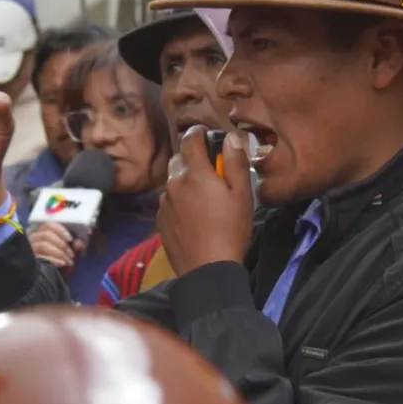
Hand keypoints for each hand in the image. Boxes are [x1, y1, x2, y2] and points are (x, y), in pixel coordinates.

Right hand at [29, 222, 84, 267]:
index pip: (47, 225)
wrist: (52, 283)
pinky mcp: (27, 262)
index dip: (60, 229)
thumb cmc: (60, 265)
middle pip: (45, 234)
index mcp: (42, 235)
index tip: (70, 239)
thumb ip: (77, 247)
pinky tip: (61, 264)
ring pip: (42, 244)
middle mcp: (32, 241)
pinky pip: (40, 257)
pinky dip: (53, 259)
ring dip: (59, 252)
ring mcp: (28, 251)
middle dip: (61, 244)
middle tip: (71, 255)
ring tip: (67, 261)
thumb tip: (78, 243)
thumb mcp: (71, 255)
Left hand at [158, 126, 253, 274]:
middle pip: (179, 160)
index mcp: (195, 173)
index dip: (198, 133)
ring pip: (173, 183)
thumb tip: (231, 138)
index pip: (190, 140)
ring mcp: (164, 203)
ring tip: (204, 200)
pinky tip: (194, 217)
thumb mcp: (242, 195)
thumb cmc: (230, 230)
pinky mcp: (160, 221)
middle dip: (192, 161)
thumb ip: (235, 163)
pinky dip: (179, 202)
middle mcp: (174, 183)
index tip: (205, 134)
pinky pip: (169, 202)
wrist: (207, 270)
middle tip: (211, 174)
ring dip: (185, 183)